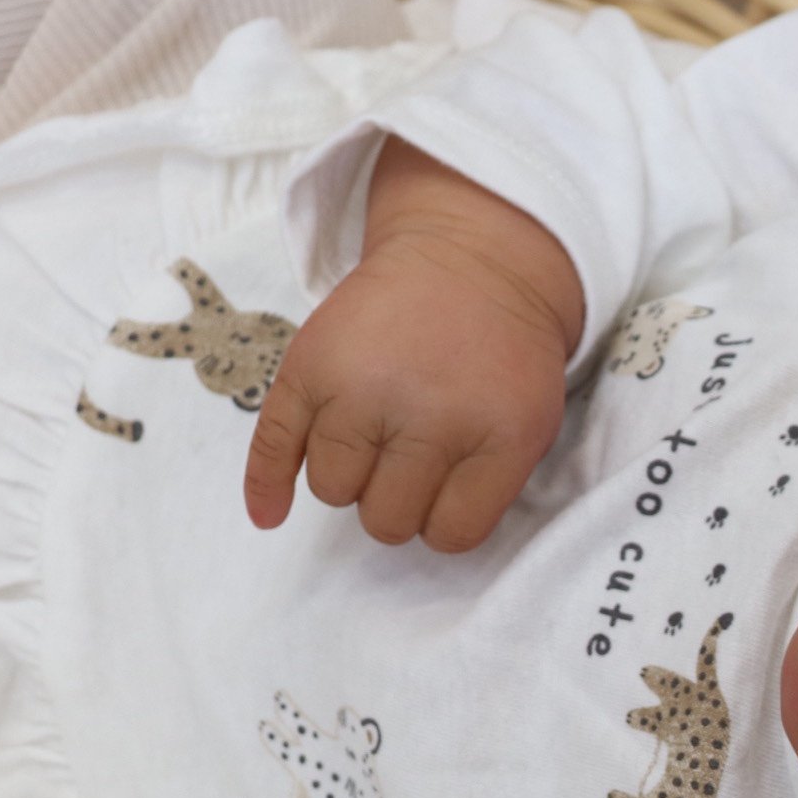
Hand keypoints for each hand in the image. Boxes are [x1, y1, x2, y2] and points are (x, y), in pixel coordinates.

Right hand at [242, 144, 581, 552]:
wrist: (471, 258)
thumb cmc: (500, 355)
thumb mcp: (531, 421)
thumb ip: (490, 485)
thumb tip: (425, 539)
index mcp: (497, 437)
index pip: (452, 533)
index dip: (445, 520)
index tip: (449, 490)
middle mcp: (428, 418)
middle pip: (387, 519)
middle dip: (396, 502)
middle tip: (410, 461)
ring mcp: (362, 390)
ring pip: (333, 490)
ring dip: (350, 480)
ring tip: (373, 440)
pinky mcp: (308, 366)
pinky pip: (274, 447)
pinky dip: (265, 487)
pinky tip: (271, 515)